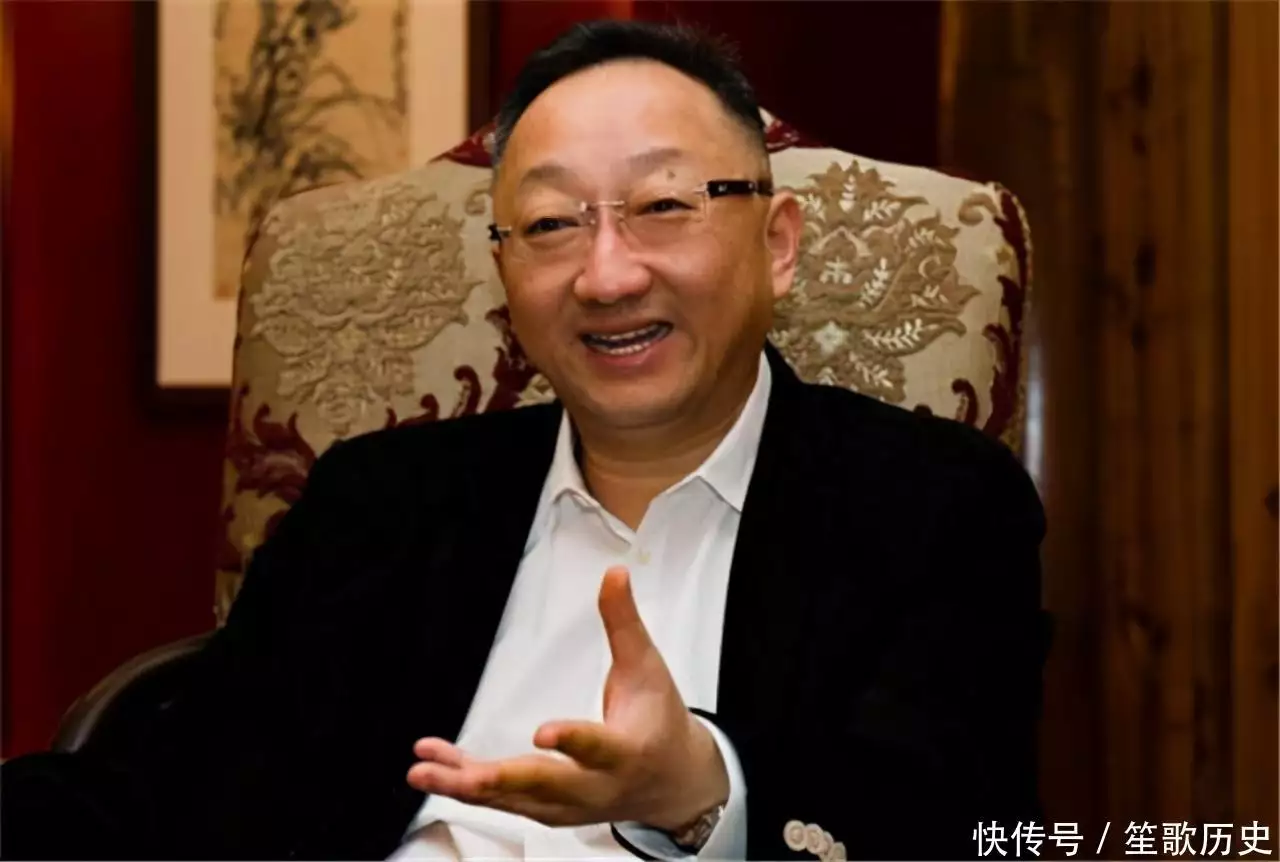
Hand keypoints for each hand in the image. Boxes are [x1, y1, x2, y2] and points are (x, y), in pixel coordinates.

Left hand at [406, 566, 728, 830]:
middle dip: (499, 781)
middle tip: (463, 774)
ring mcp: (568, 806)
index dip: (572, 742)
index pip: (598, 747)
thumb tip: (614, 575)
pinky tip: (436, 767)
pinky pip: (502, 800)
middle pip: (545, 786)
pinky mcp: (547, 811)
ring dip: (467, 787)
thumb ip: (624, 623)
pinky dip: (466, 785)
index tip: (542, 733)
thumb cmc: (659, 721)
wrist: (672, 782)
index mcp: (626, 751)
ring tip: (424, 769)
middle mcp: (594, 786)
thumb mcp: (647, 668)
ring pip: (514, 800)